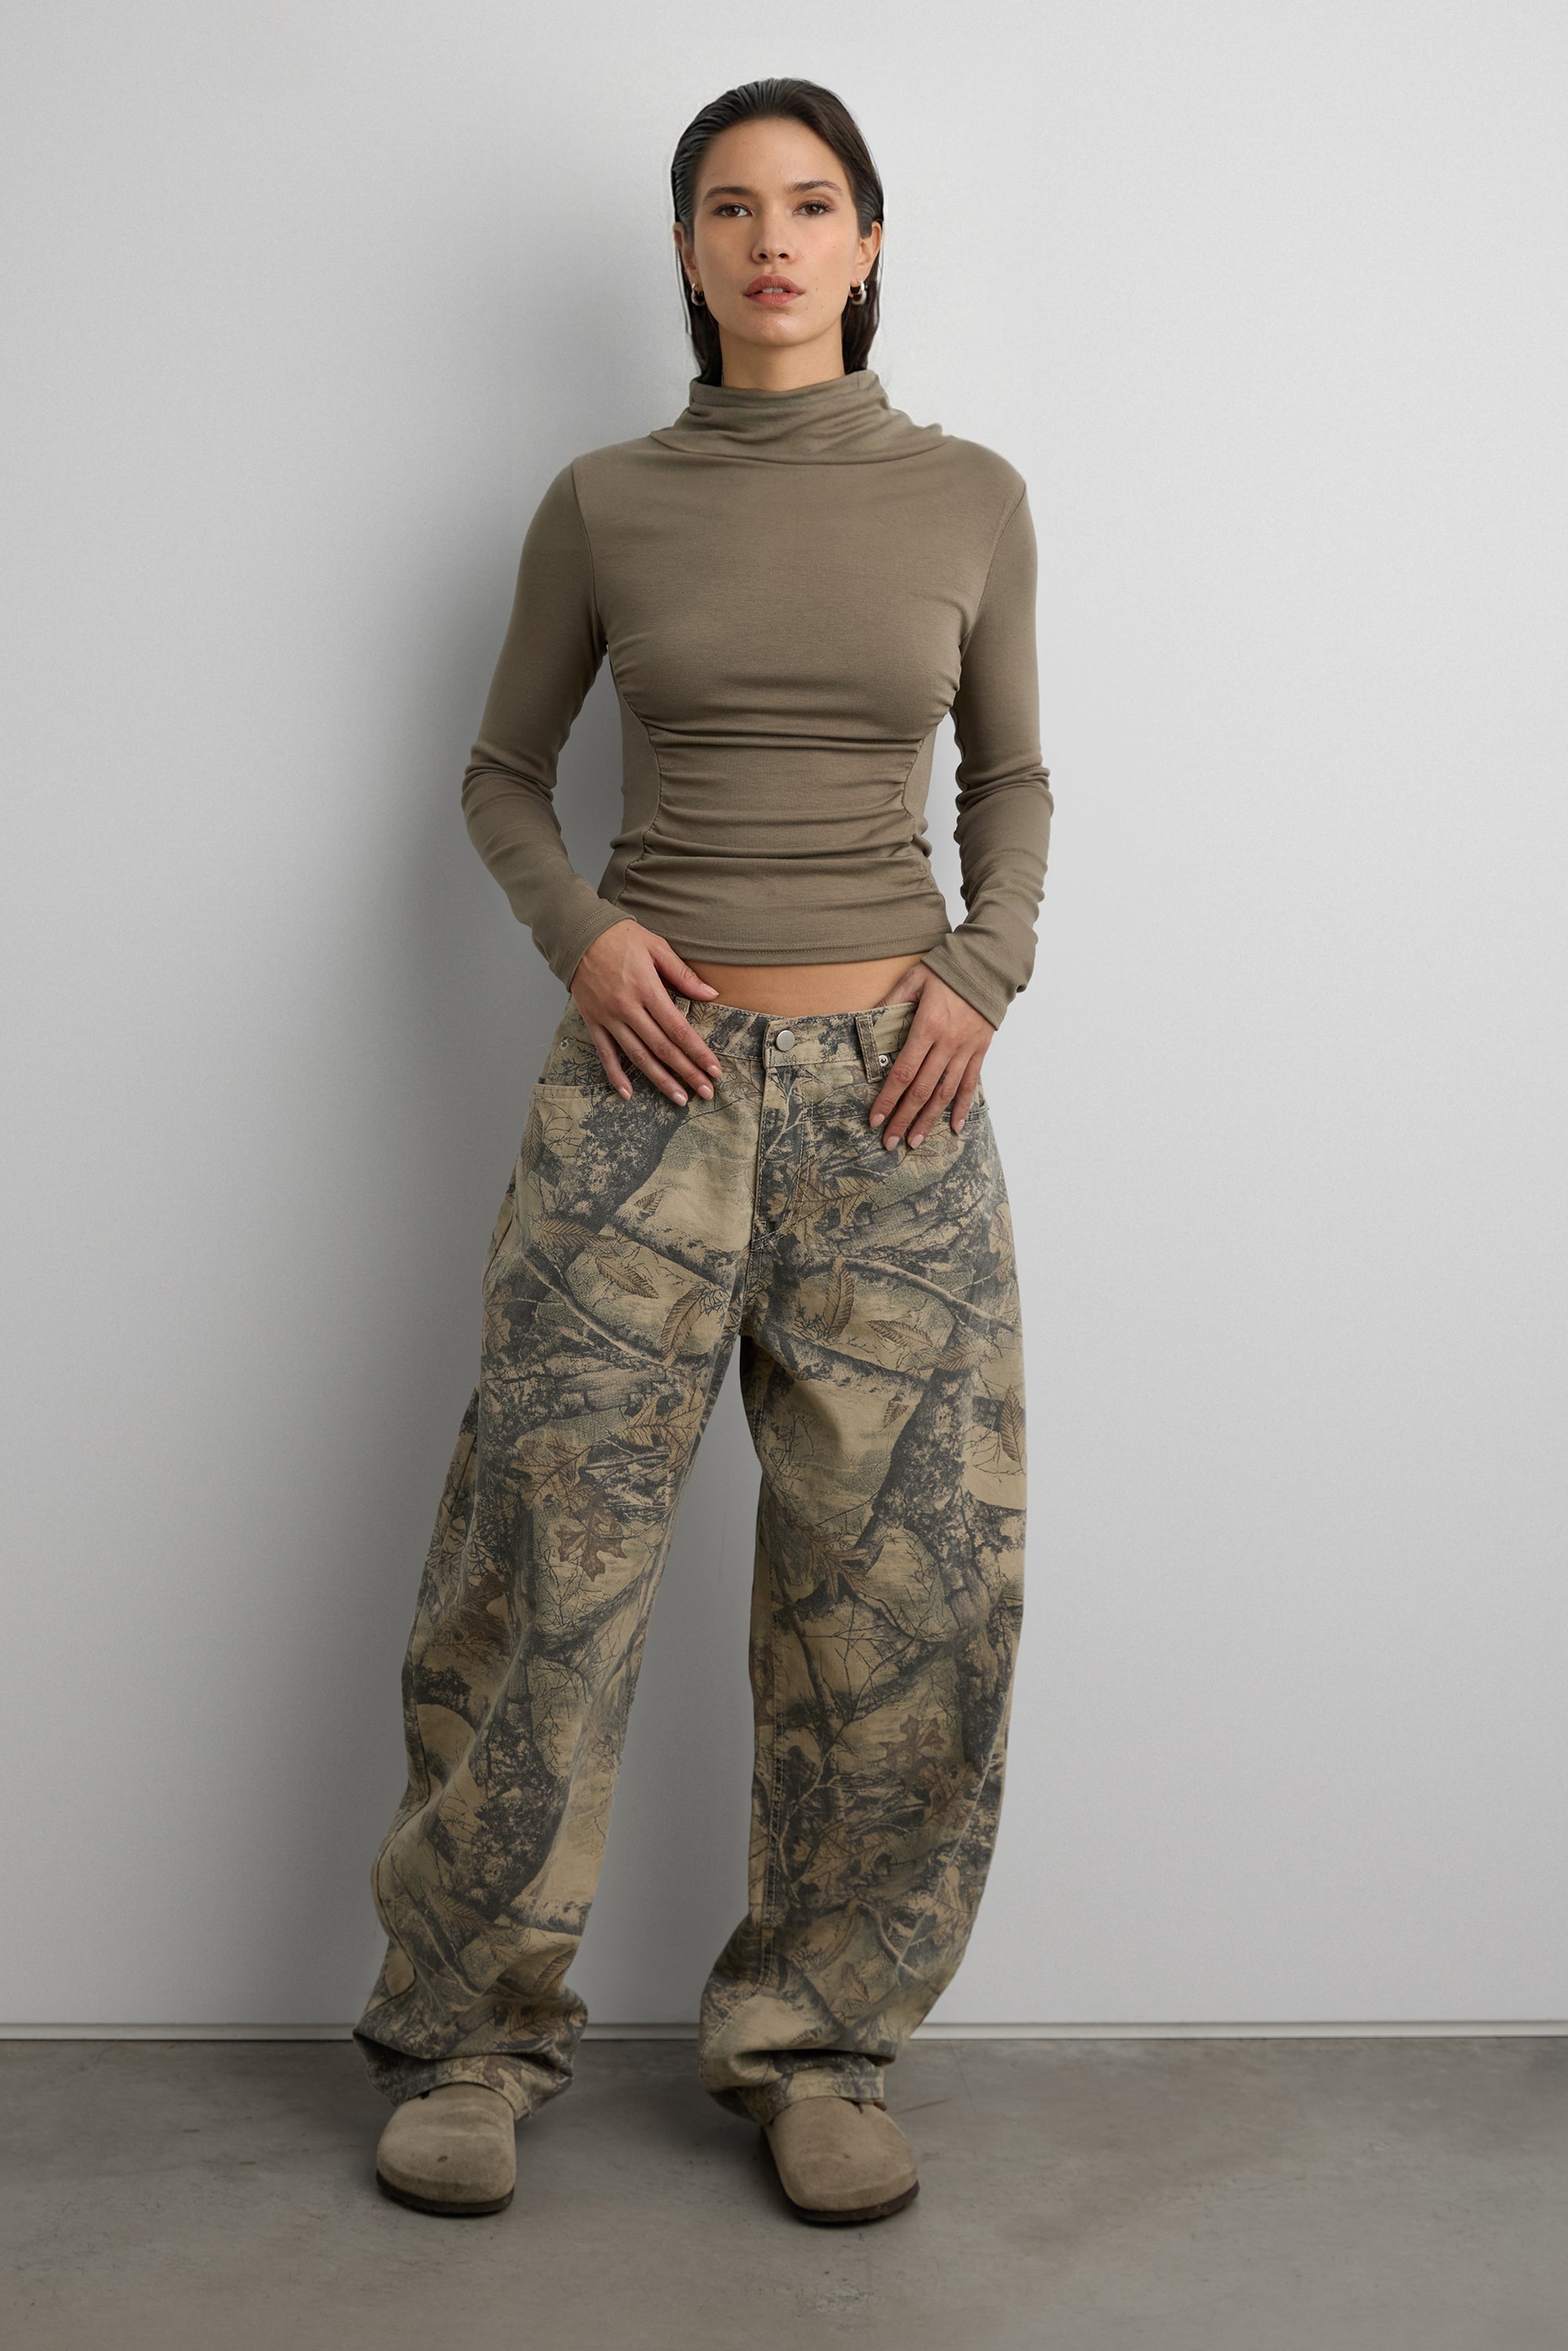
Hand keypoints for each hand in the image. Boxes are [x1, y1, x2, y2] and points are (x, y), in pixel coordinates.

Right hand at [569, 921, 723, 1103]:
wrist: (578, 933)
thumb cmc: (620, 937)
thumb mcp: (656, 947)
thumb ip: (683, 975)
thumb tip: (711, 995)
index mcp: (647, 989)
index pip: (678, 1029)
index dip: (698, 1052)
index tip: (714, 1070)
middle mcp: (628, 1008)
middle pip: (662, 1048)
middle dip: (687, 1073)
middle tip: (706, 1092)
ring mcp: (608, 1017)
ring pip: (637, 1056)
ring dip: (660, 1080)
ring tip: (679, 1098)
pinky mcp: (593, 1021)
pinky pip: (605, 1053)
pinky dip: (615, 1075)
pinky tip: (628, 1094)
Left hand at [866, 964, 992, 1148]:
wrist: (988, 964)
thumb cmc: (948, 970)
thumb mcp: (914, 979)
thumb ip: (890, 1001)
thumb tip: (865, 1018)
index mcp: (928, 1027)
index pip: (903, 1072)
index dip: (888, 1099)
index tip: (876, 1119)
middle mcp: (947, 1044)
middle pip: (922, 1090)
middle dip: (903, 1119)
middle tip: (890, 1142)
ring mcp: (966, 1050)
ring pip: (945, 1093)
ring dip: (928, 1120)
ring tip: (914, 1141)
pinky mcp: (980, 1050)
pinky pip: (970, 1084)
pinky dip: (962, 1107)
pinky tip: (953, 1127)